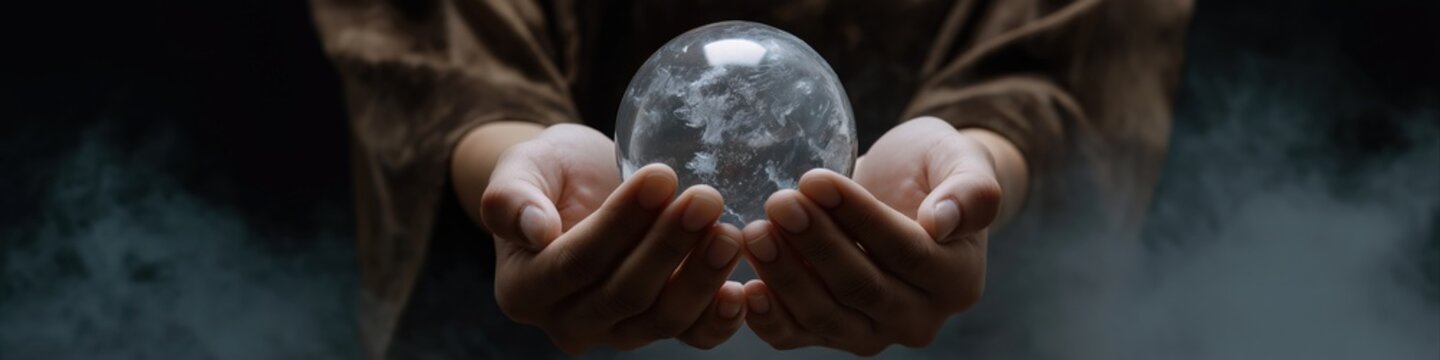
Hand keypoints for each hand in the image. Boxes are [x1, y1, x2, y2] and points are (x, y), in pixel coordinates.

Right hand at [475, 124, 746, 352]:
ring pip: (662, 319)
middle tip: (706, 198)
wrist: (582, 186)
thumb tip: (534, 230)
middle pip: (623, 295)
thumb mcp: (520, 168)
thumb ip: (511, 197)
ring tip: (729, 231)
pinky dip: (718, 320)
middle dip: (669, 247)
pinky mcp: (659, 326)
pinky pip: (692, 336)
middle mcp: (568, 323)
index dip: (619, 224)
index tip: (660, 176)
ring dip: (700, 278)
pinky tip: (741, 290)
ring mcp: (617, 332)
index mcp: (524, 289)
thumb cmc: (550, 173)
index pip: (575, 263)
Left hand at [740, 117, 1005, 354]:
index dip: (858, 218)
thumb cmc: (932, 170)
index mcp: (957, 279)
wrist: (903, 191)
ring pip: (826, 316)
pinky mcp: (831, 333)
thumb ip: (971, 191)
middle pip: (861, 288)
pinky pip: (797, 336)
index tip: (814, 180)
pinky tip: (744, 288)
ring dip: (785, 276)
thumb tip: (943, 222)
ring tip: (755, 232)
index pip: (905, 252)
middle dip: (814, 245)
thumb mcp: (960, 160)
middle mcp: (919, 317)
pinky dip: (769, 318)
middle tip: (777, 203)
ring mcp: (874, 332)